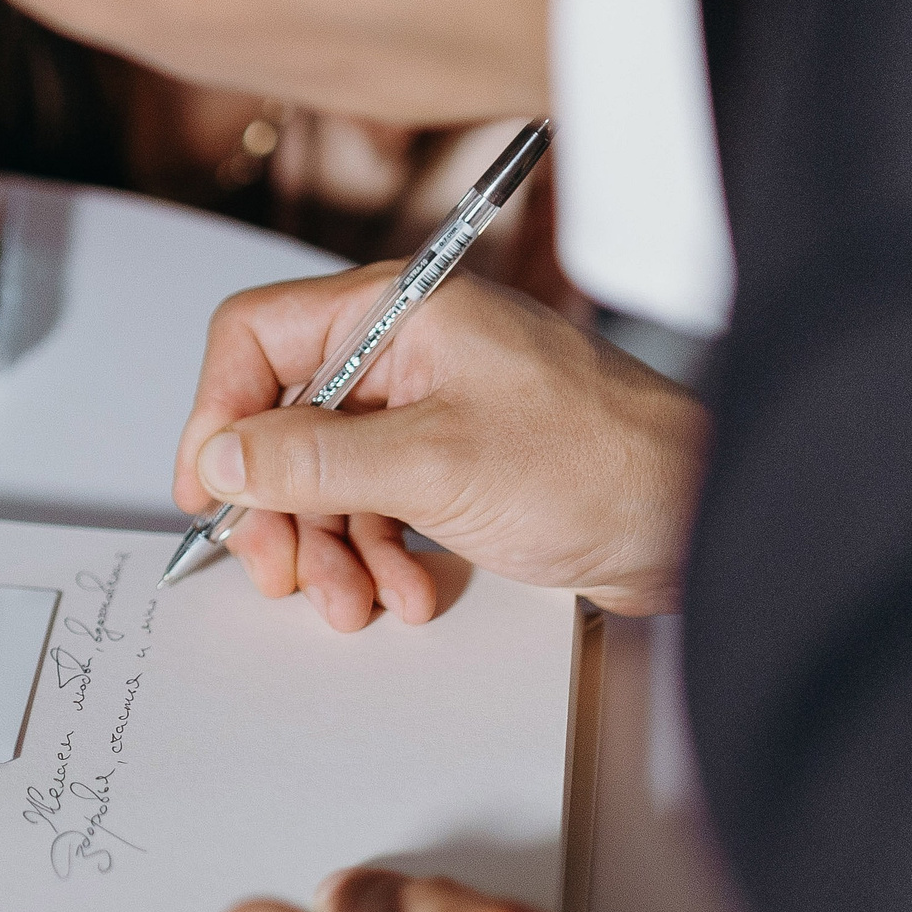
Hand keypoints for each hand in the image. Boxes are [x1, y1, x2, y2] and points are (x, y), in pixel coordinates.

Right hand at [171, 268, 707, 629]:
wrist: (702, 518)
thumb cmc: (609, 463)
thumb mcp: (433, 465)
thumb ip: (314, 461)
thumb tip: (227, 459)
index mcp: (403, 312)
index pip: (260, 336)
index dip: (219, 413)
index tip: (209, 487)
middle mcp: (414, 352)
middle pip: (287, 421)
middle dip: (279, 507)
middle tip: (277, 566)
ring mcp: (437, 410)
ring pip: (330, 478)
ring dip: (331, 548)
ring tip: (352, 599)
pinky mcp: (461, 466)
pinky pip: (381, 508)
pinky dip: (380, 557)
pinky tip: (405, 591)